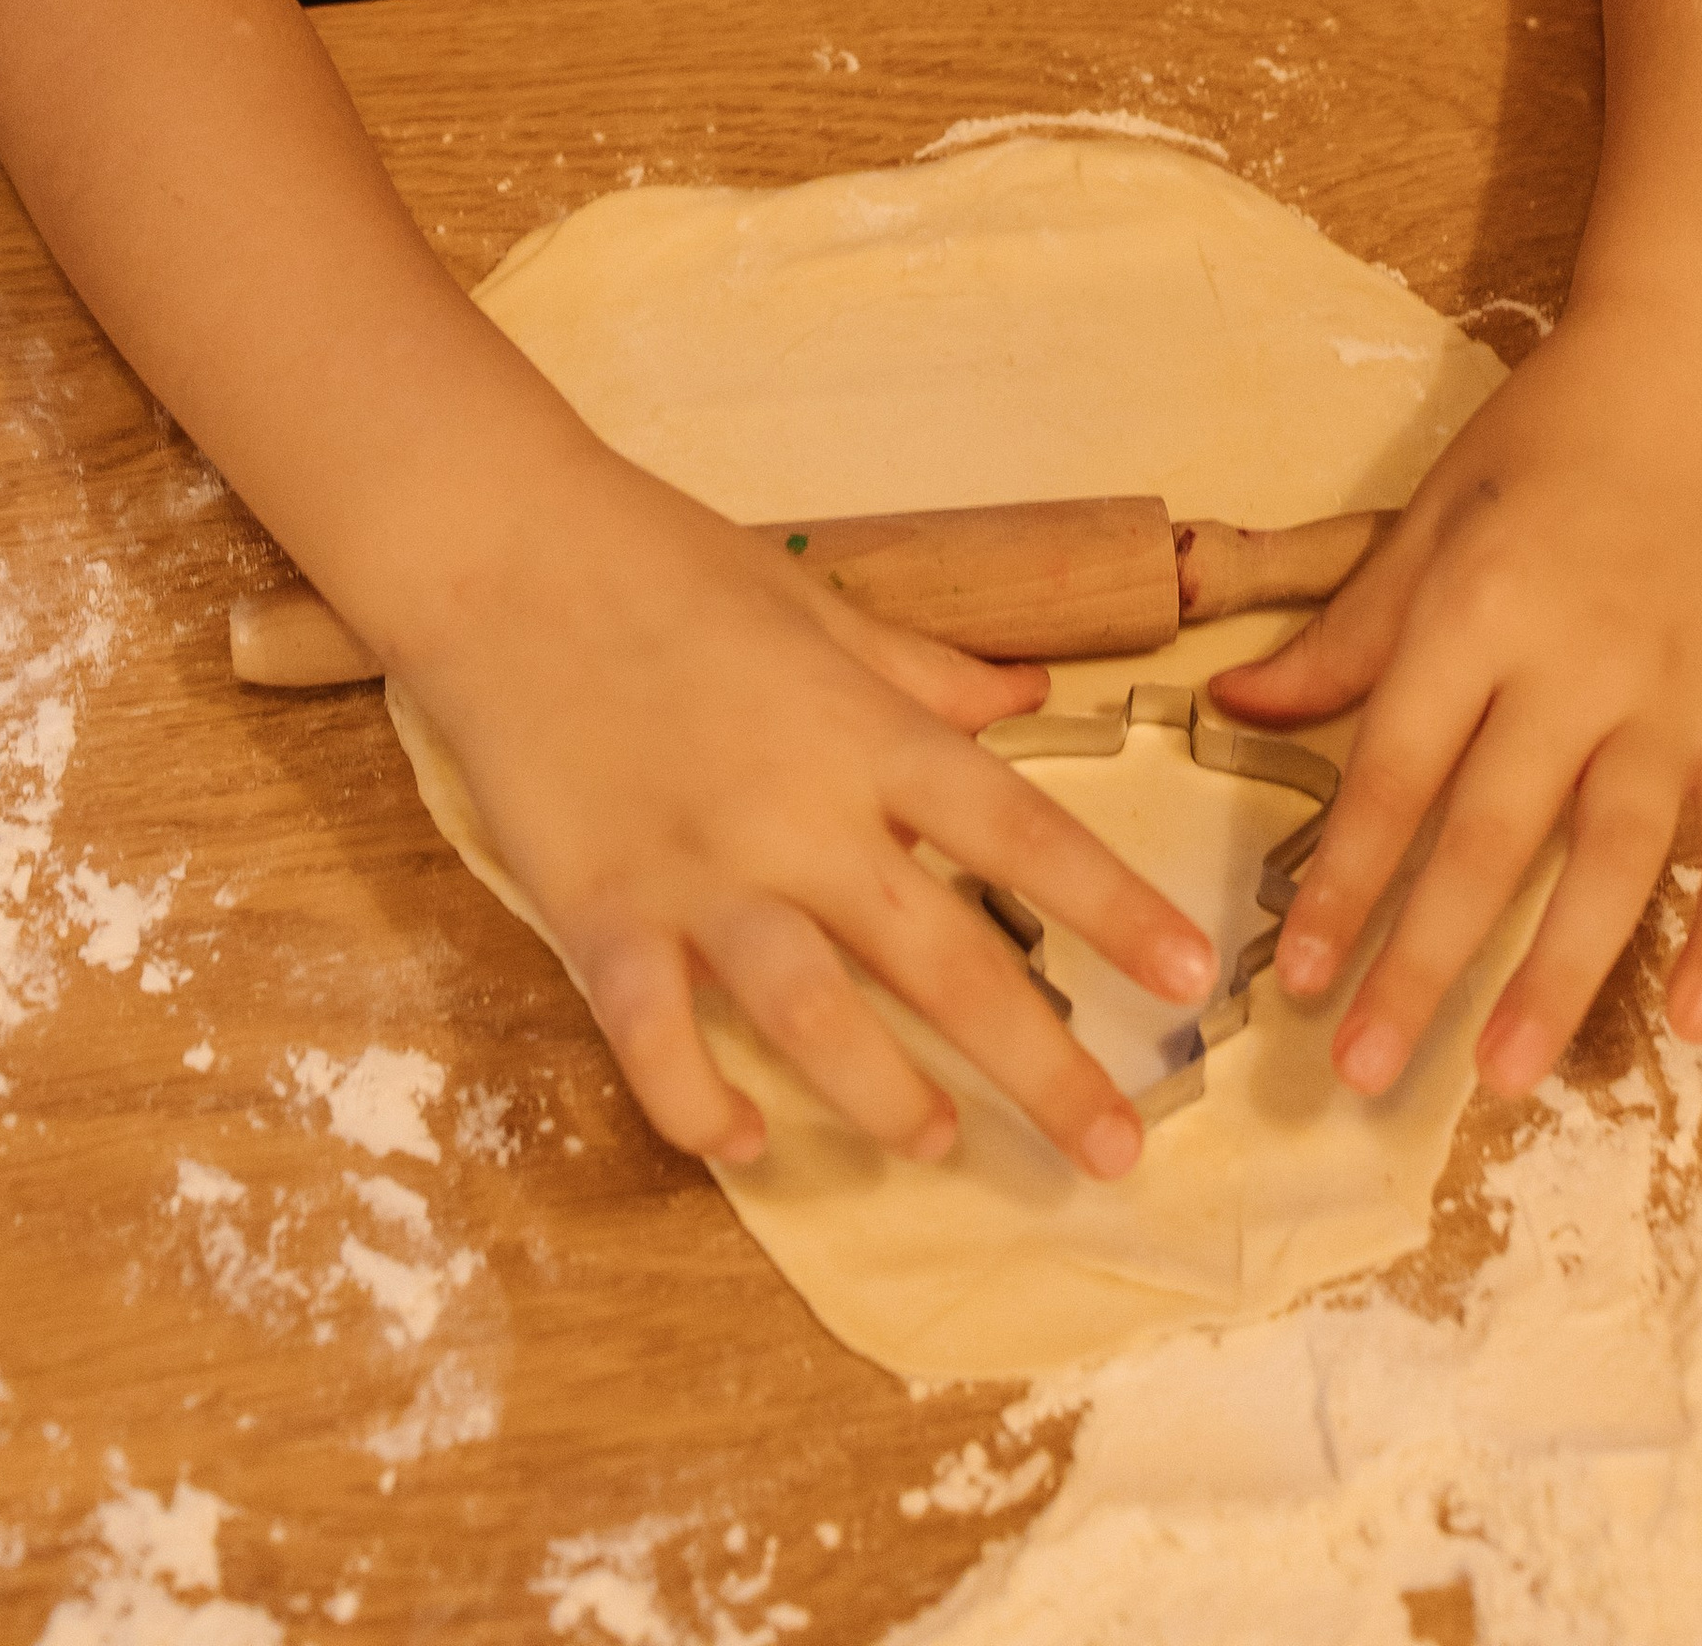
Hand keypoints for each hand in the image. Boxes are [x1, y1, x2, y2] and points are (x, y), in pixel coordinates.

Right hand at [398, 459, 1217, 1176]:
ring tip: (943, 1143)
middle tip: (1118, 1153)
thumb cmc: (663, 563)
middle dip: (1043, 1067)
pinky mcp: (599, 911)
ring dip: (888, 1100)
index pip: (1020, 830)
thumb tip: (1031, 694)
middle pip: (945, 960)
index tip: (1197, 974)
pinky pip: (657, 1041)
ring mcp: (697, 872)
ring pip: (815, 1020)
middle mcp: (798, 813)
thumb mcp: (815, 605)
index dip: (1116, 906)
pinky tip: (745, 1144)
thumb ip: (924, 671)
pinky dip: (700, 1106)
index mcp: (864, 731)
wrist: (503, 549)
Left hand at [1209, 309, 1701, 1095]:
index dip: (1343, 880)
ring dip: (1561, 975)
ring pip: (1619, 857)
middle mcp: (1577, 661)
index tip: (1293, 977)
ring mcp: (1676, 693)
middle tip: (1365, 1072)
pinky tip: (1698, 1027)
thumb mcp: (1430, 516)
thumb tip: (1231, 706)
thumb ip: (1346, 632)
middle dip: (1423, 962)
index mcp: (1479, 607)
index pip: (1396, 770)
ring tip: (1502, 1075)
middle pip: (1492, 835)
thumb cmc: (1549, 440)